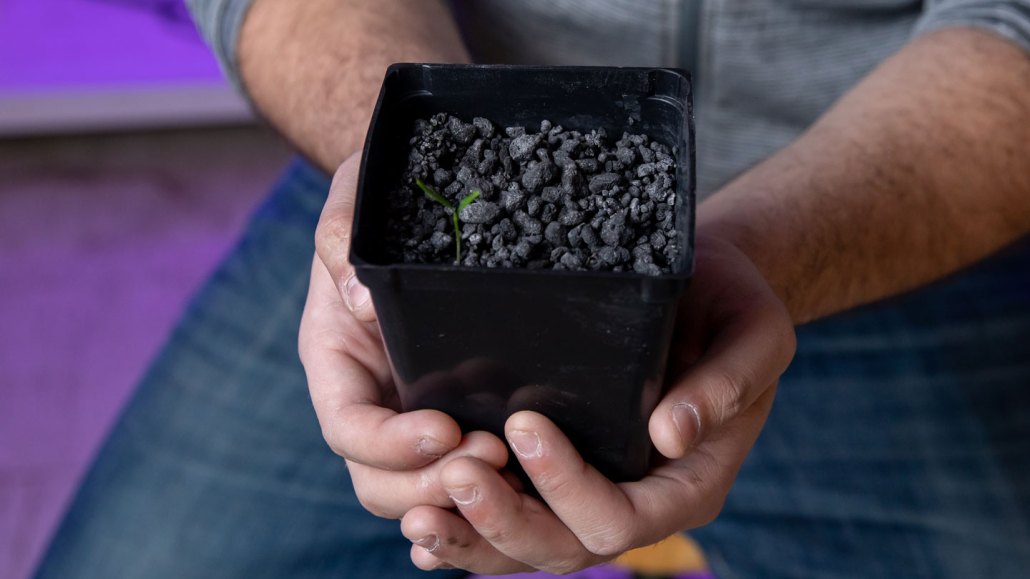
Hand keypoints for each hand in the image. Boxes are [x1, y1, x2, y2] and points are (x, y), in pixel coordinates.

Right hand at [298, 155, 508, 517]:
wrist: (417, 198)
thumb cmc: (379, 197)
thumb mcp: (354, 202)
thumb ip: (342, 240)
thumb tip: (360, 297)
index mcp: (338, 361)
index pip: (347, 428)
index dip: (388, 445)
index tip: (443, 428)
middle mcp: (372, 399)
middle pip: (380, 481)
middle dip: (430, 483)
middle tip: (493, 457)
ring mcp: (413, 411)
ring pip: (424, 486)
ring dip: (466, 491)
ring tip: (517, 463)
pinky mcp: (460, 409)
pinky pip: (469, 463)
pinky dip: (497, 478)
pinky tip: (536, 464)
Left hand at [398, 235, 795, 573]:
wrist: (706, 291)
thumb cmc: (735, 309)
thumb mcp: (754, 335)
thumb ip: (725, 385)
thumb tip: (672, 435)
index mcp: (687, 484)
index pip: (624, 518)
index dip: (572, 486)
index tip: (526, 424)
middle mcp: (637, 501)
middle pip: (567, 547)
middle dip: (507, 520)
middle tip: (456, 474)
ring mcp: (594, 491)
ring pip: (530, 545)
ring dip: (472, 535)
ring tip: (417, 513)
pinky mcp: (559, 471)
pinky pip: (513, 514)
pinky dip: (468, 524)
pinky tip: (420, 516)